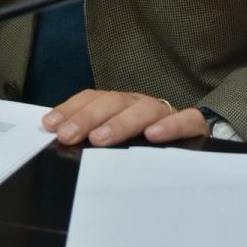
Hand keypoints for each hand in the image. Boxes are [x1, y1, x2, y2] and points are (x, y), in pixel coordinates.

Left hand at [42, 89, 208, 146]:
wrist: (196, 147)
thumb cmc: (146, 149)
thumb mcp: (115, 142)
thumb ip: (90, 140)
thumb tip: (57, 141)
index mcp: (120, 105)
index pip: (93, 98)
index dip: (71, 109)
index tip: (50, 125)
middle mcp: (140, 104)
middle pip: (113, 102)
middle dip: (87, 117)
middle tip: (68, 135)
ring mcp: (166, 113)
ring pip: (144, 110)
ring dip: (120, 123)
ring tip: (100, 139)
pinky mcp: (194, 127)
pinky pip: (186, 120)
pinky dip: (170, 126)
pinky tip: (153, 136)